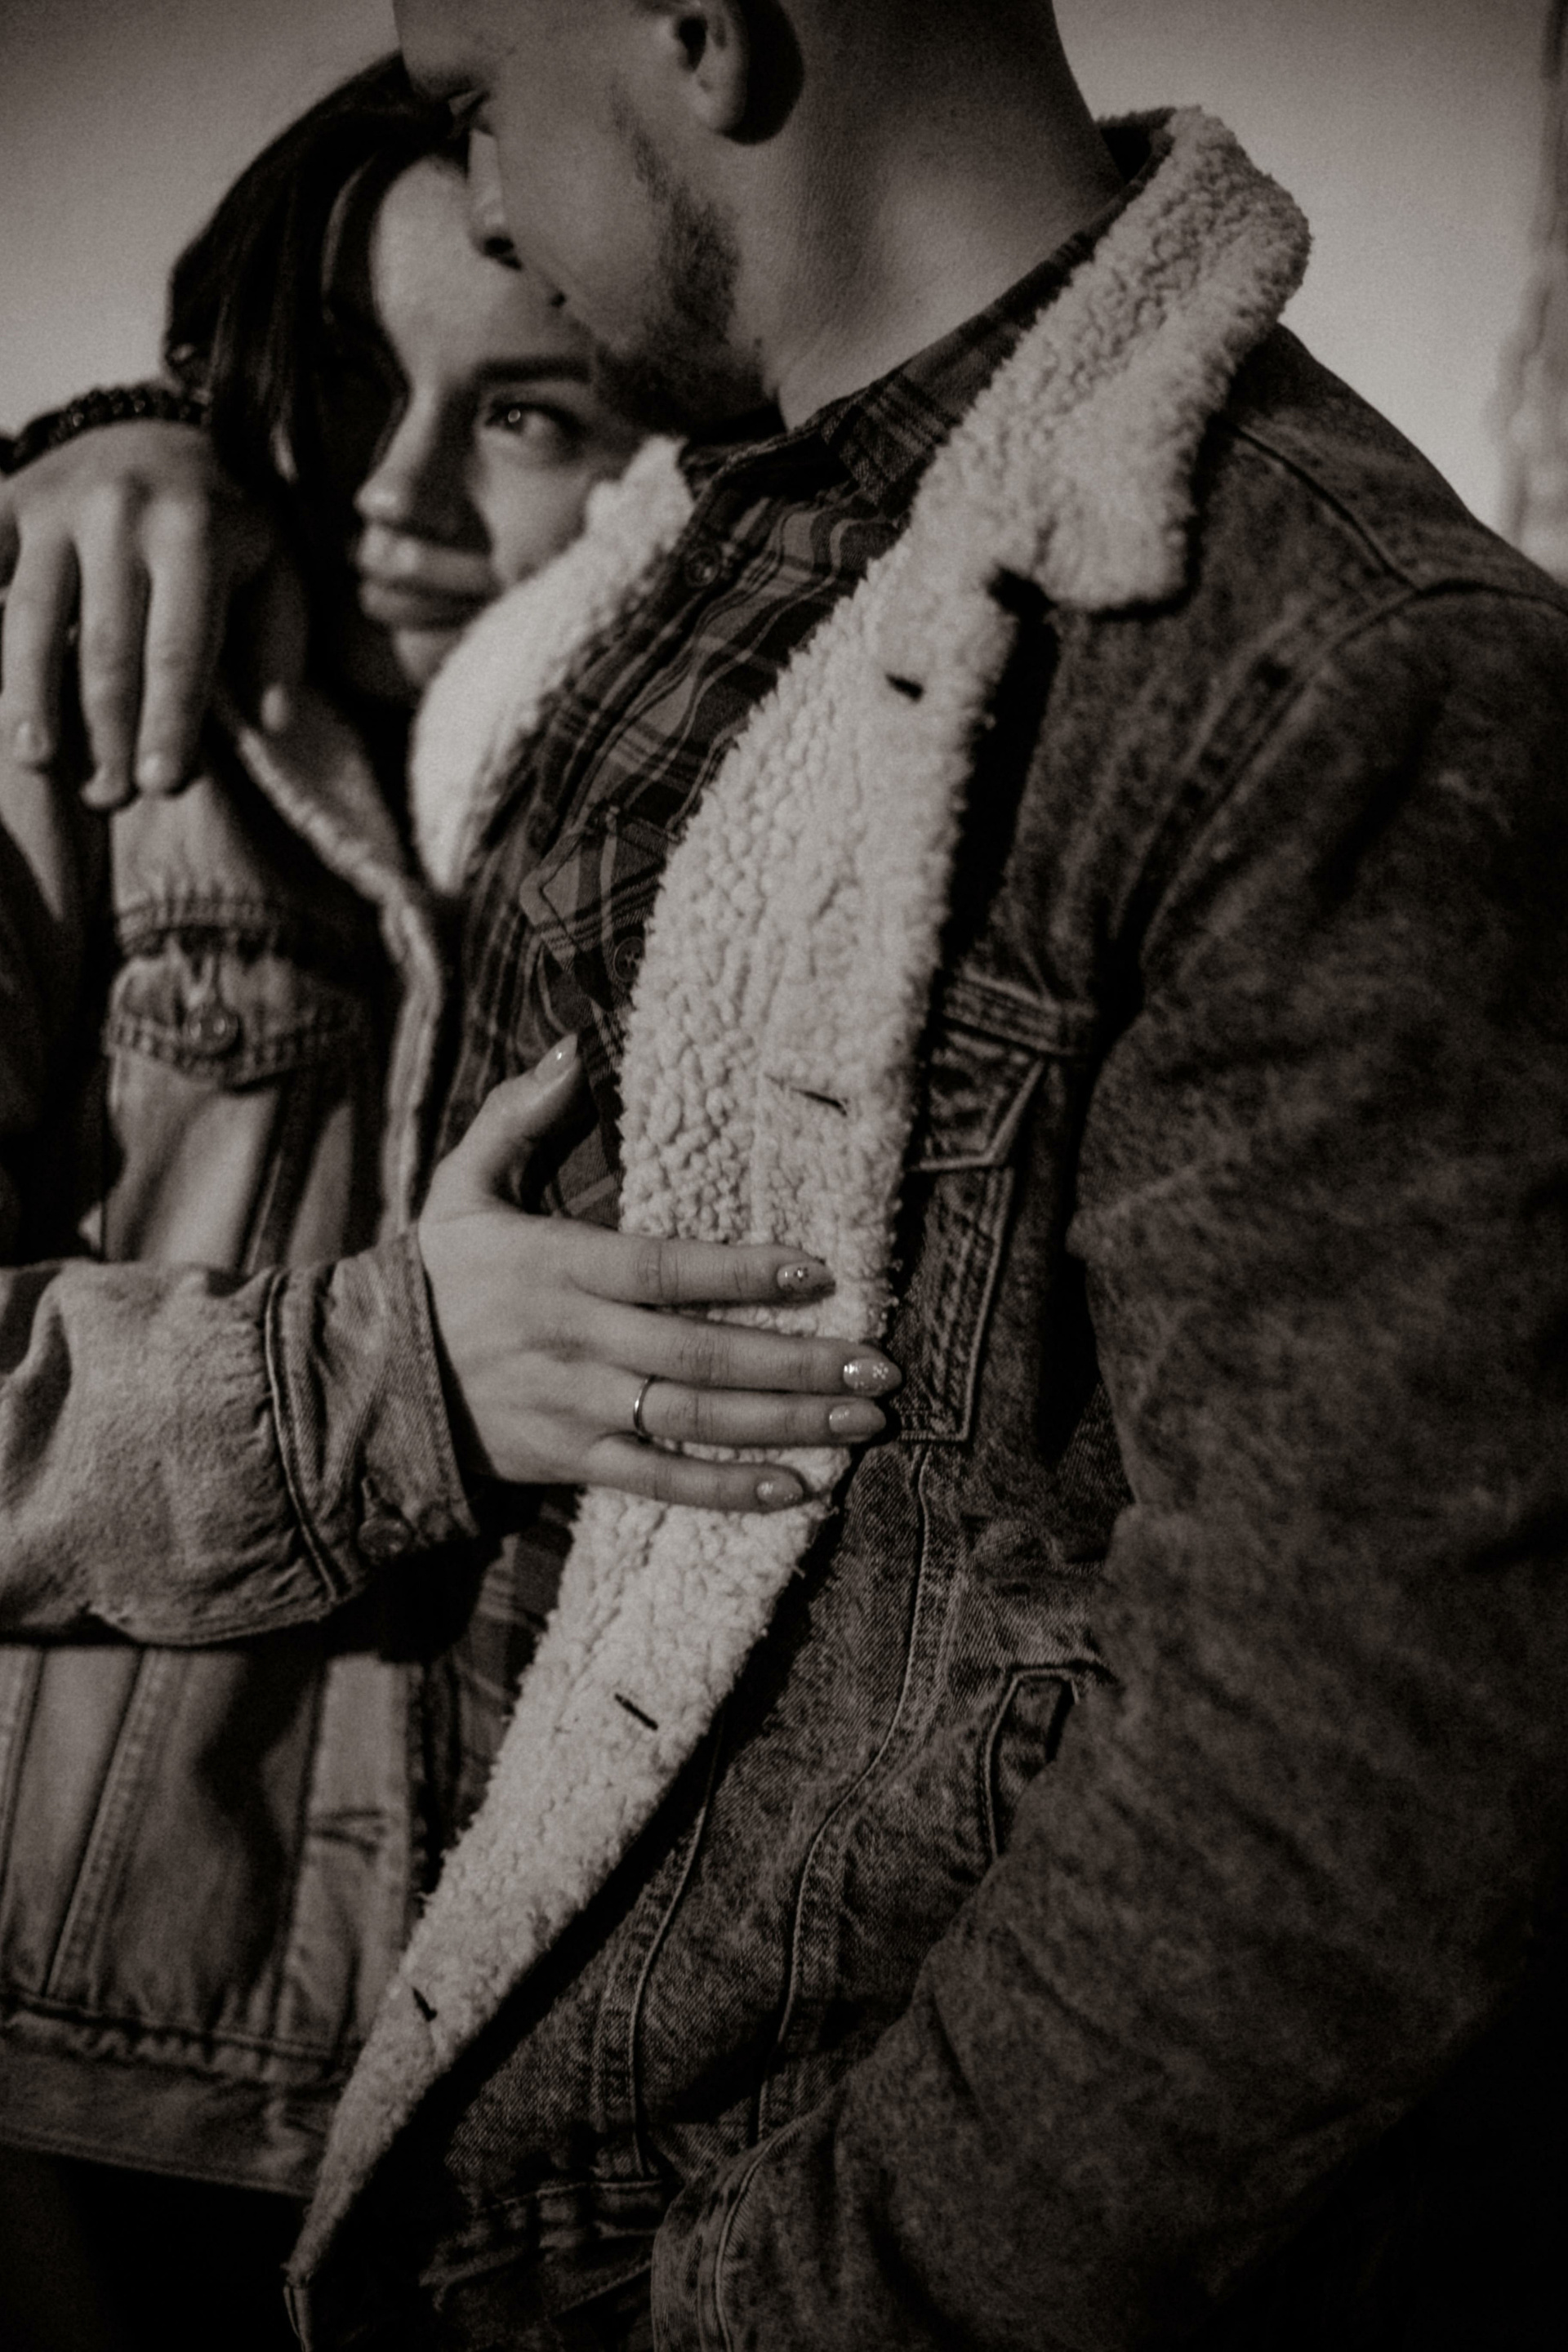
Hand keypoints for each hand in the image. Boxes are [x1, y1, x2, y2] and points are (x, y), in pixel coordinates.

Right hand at [0, 420, 307, 807]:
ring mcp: (55, 503)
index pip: (180, 647)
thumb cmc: (228, 524)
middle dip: (108, 729)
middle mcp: (120, 511)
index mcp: (195, 531)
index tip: (163, 786)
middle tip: (111, 797)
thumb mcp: (276, 569)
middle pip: (107, 645)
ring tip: (39, 759)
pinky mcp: (9, 500)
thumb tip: (272, 723)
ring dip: (31, 697)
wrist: (163, 427)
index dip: (170, 721)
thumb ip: (278, 644)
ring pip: (33, 617)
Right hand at [418, 1039, 900, 1509]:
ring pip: (695, 1419)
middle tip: (879, 1366)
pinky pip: (659, 1479)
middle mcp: (576, 1342)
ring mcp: (577, 1407)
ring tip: (864, 1422)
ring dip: (786, 1424)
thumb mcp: (461, 1187)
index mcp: (559, 1269)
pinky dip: (726, 1489)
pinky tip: (795, 1489)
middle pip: (702, 1352)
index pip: (665, 1270)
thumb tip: (573, 1047)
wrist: (364, 1386)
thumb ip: (518, 1116)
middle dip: (797, 1362)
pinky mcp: (573, 1461)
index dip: (743, 1272)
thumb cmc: (434, 1277)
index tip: (820, 1272)